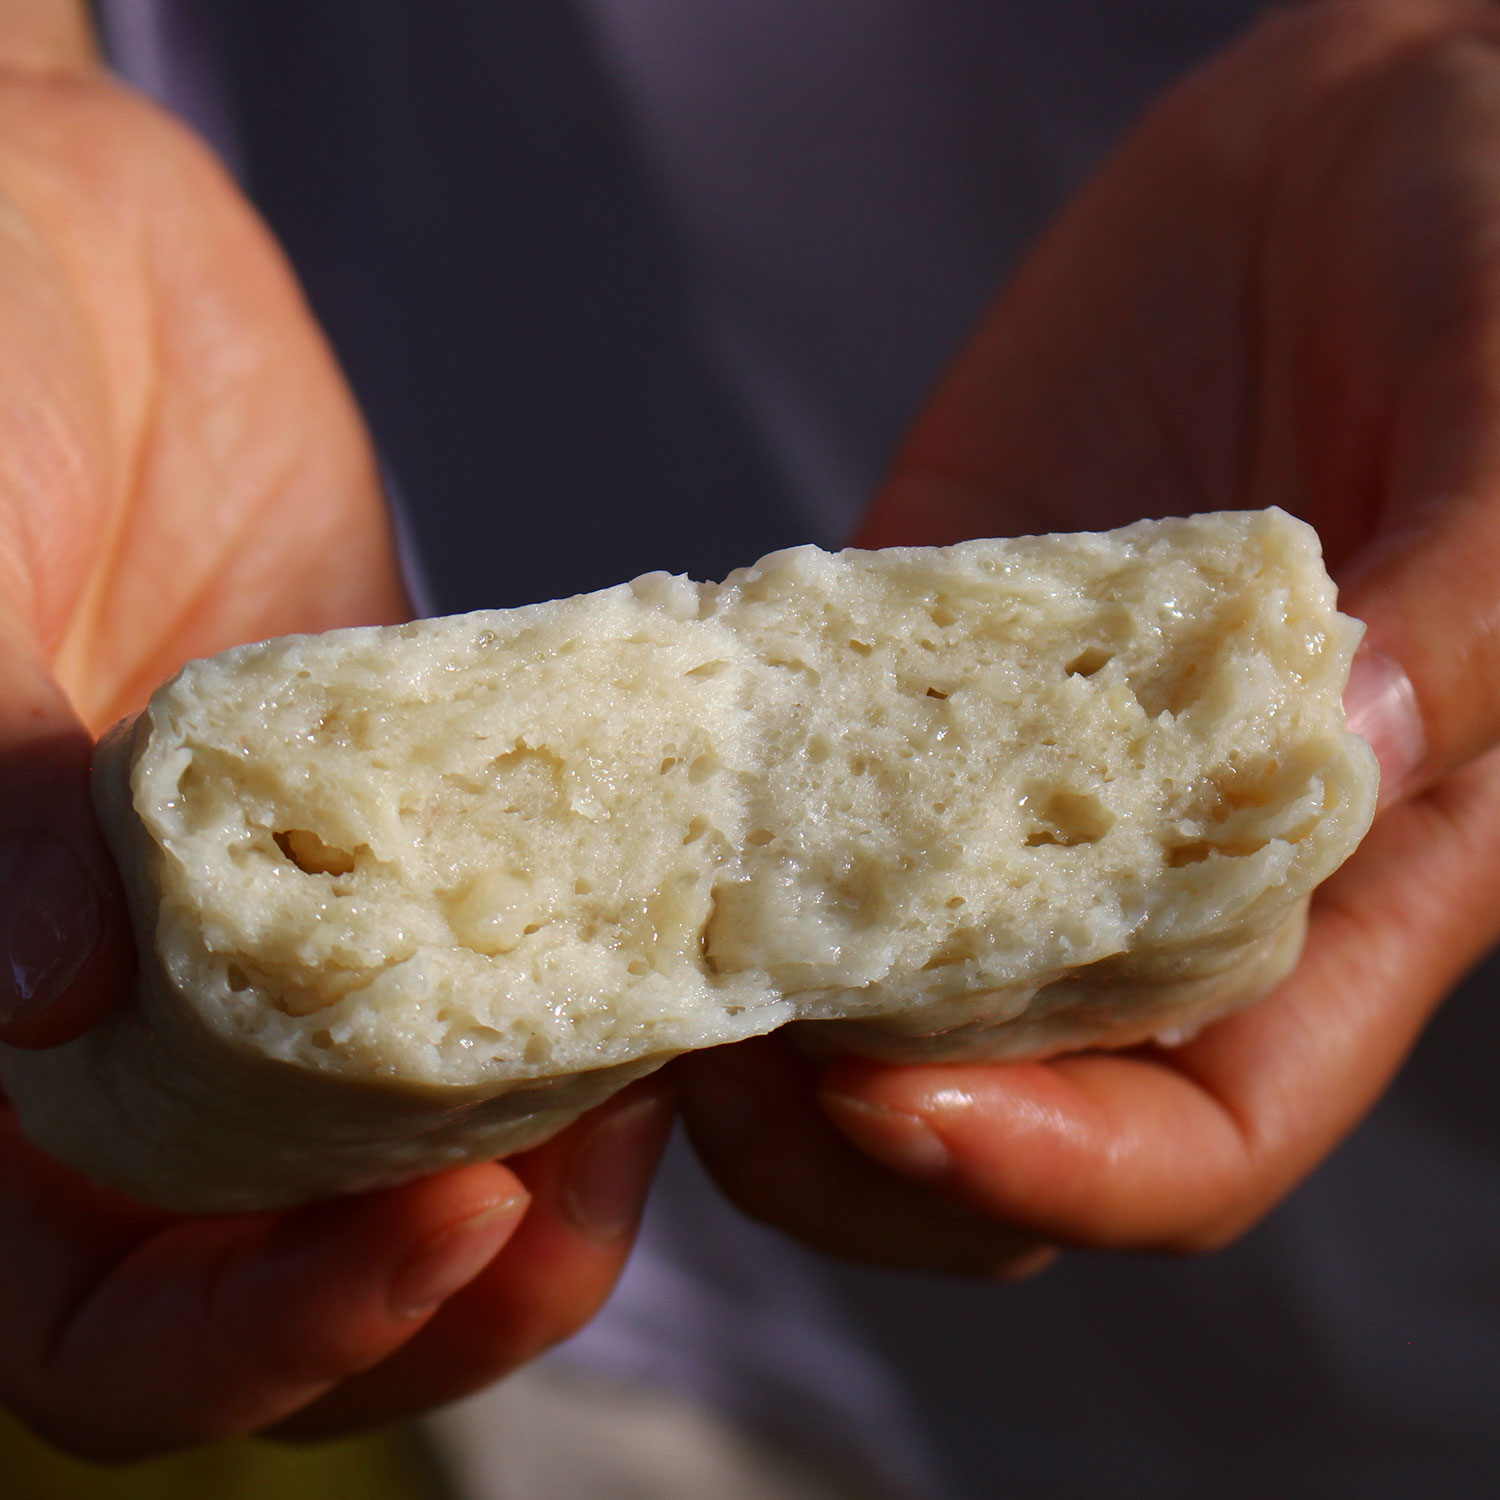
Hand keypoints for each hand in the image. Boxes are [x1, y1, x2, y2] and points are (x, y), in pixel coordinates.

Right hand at [0, 17, 671, 1457]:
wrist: (54, 254)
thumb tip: (46, 1009)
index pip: (90, 1332)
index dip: (248, 1343)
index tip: (431, 1230)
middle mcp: (140, 1038)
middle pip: (298, 1281)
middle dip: (460, 1279)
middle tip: (596, 1175)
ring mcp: (281, 942)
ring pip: (426, 1153)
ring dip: (553, 1164)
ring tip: (668, 1073)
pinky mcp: (396, 830)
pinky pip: (502, 964)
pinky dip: (586, 998)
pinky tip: (676, 956)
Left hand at [681, 0, 1499, 1272]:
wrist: (1350, 162)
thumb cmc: (1489, 277)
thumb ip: (1462, 615)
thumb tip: (1341, 739)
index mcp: (1346, 894)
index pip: (1202, 1133)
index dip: (1060, 1170)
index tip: (895, 1105)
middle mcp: (1160, 874)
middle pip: (1002, 1113)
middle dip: (851, 1144)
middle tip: (725, 1062)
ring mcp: (1014, 780)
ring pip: (869, 998)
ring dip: (752, 1026)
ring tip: (649, 965)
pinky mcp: (911, 672)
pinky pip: (795, 800)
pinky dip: (711, 845)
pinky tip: (635, 818)